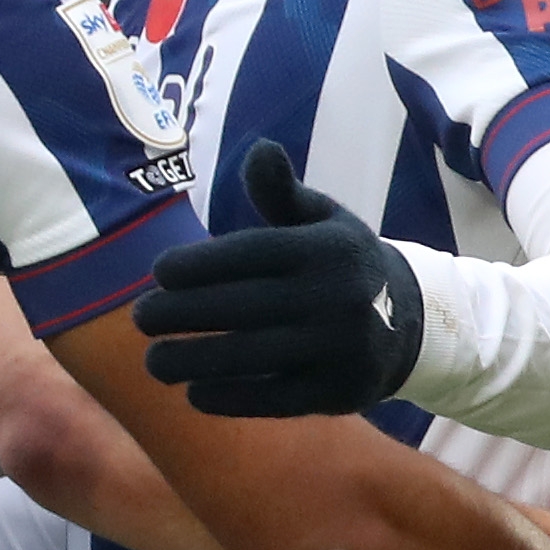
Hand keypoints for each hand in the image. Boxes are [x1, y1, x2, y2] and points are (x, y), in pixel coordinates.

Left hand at [132, 139, 424, 415]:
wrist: (411, 324)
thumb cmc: (339, 264)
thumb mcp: (321, 219)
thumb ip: (282, 191)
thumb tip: (259, 150)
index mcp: (325, 249)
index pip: (248, 254)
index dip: (197, 264)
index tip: (157, 273)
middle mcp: (335, 297)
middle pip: (240, 307)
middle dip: (179, 314)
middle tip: (138, 318)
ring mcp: (338, 348)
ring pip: (249, 356)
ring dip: (191, 361)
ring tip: (152, 363)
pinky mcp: (338, 392)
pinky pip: (273, 398)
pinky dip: (228, 399)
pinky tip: (193, 394)